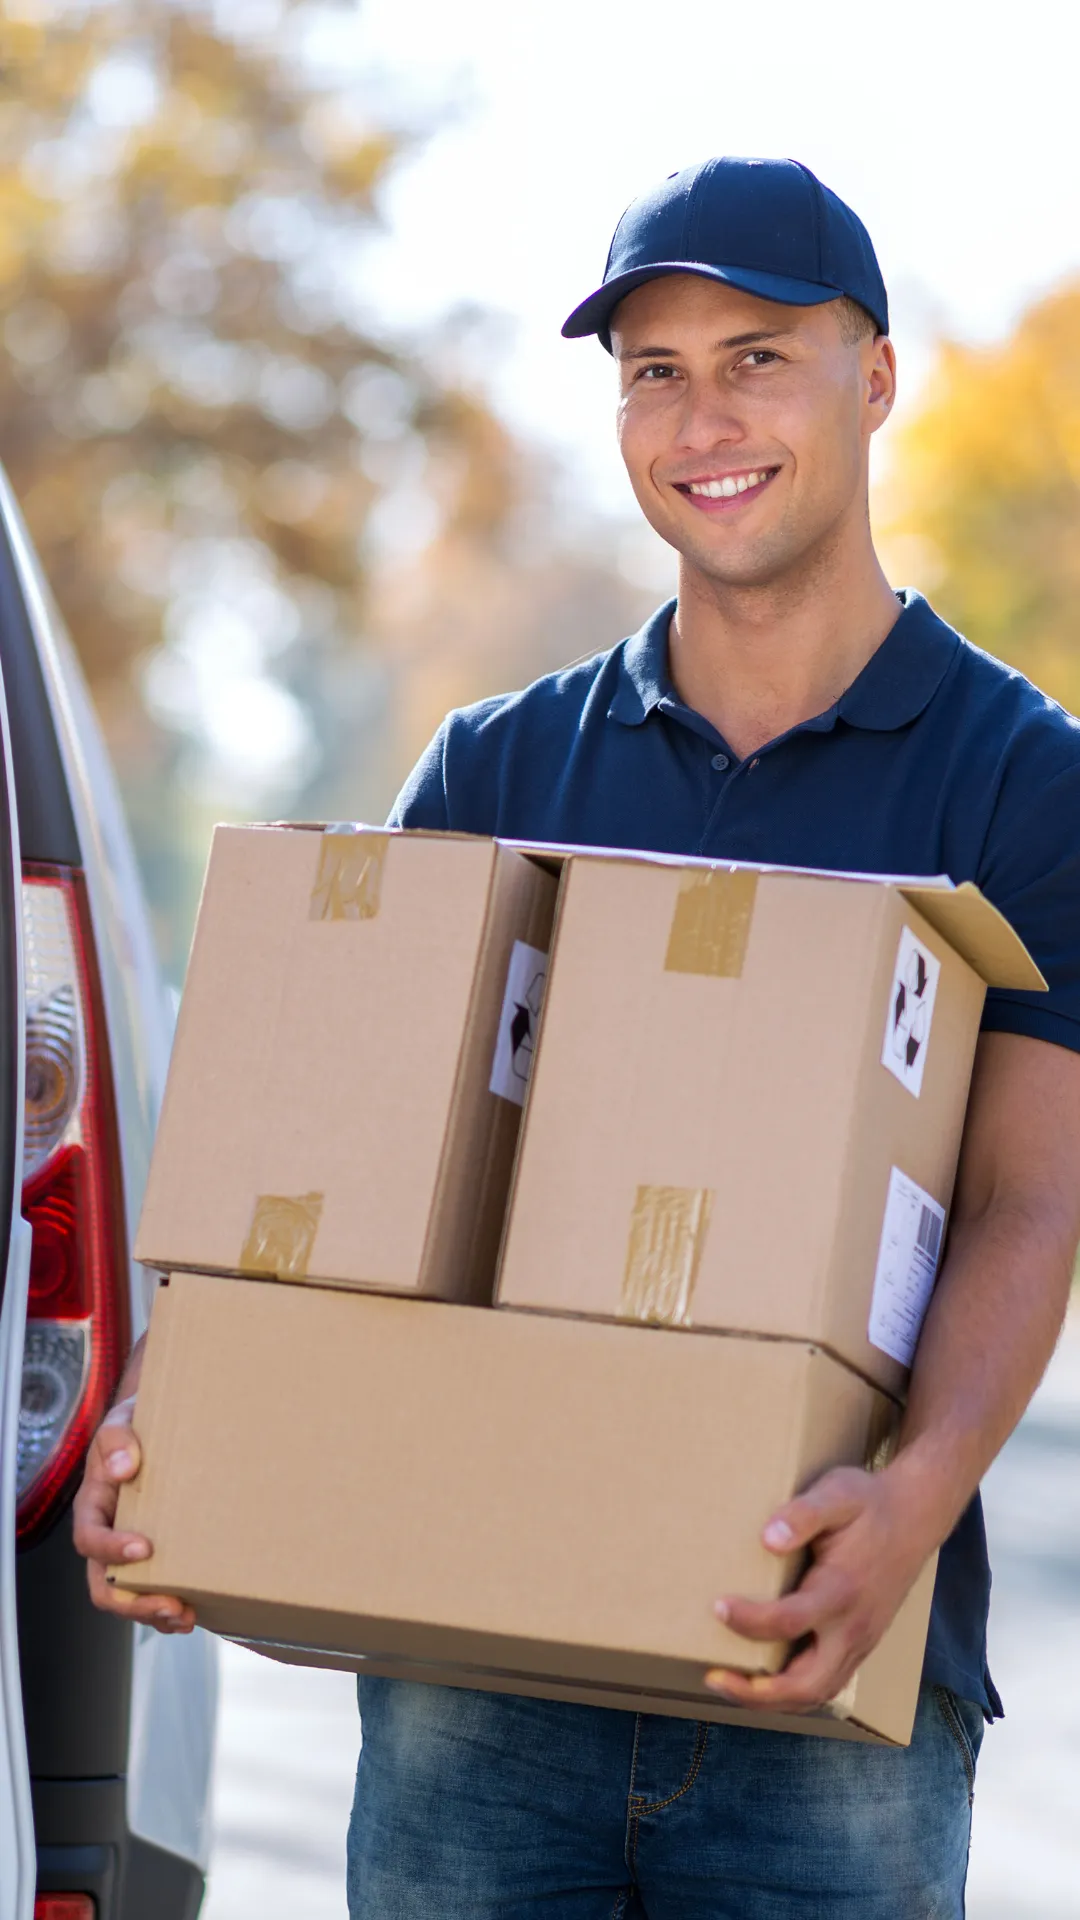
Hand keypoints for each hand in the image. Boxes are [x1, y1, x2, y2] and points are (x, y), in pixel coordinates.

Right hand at [72, 1393, 195, 1633]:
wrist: (157, 1427)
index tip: (144, 1548)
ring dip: (155, 1614)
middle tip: (171, 1604)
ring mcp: (127, 1553)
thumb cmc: (135, 1426)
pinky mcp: (154, 1558)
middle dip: (135, 1602)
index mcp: (93, 1506)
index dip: (111, 1549)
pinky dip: (171, 1609)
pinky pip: (154, 1592)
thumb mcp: (121, 1422)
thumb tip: (124, 1467)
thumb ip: (118, 1439)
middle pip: (105, 1586)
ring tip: (187, 1616)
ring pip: (129, 1599)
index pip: (89, 1538)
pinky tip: (196, 1611)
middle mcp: (107, 1536)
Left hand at [705, 1461, 932, 1710]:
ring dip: (773, 1700)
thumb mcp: (837, 1493)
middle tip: (714, 1678)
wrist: (914, 1517)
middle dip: (758, 1692)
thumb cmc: (868, 1504)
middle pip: (806, 1685)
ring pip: (818, 1693)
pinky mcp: (861, 1645)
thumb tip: (769, 1539)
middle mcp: (853, 1627)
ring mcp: (860, 1642)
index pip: (789, 1621)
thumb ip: (804, 1513)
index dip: (748, 1621)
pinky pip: (828, 1684)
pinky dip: (794, 1692)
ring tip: (731, 1685)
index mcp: (842, 1590)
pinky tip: (766, 1681)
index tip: (717, 1607)